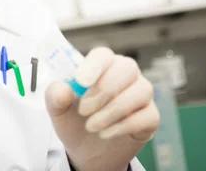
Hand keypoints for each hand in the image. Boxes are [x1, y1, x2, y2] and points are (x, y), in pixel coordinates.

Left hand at [45, 47, 159, 170]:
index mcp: (101, 65)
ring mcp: (141, 93)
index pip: (103, 54)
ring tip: (92, 127)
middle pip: (126, 68)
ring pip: (140, 91)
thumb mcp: (58, 110)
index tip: (81, 81)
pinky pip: (148, 115)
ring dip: (112, 112)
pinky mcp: (151, 116)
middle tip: (84, 111)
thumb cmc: (74, 120)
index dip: (93, 65)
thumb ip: (55, 96)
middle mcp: (125, 74)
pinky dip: (124, 126)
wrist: (87, 151)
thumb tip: (62, 88)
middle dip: (103, 91)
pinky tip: (106, 133)